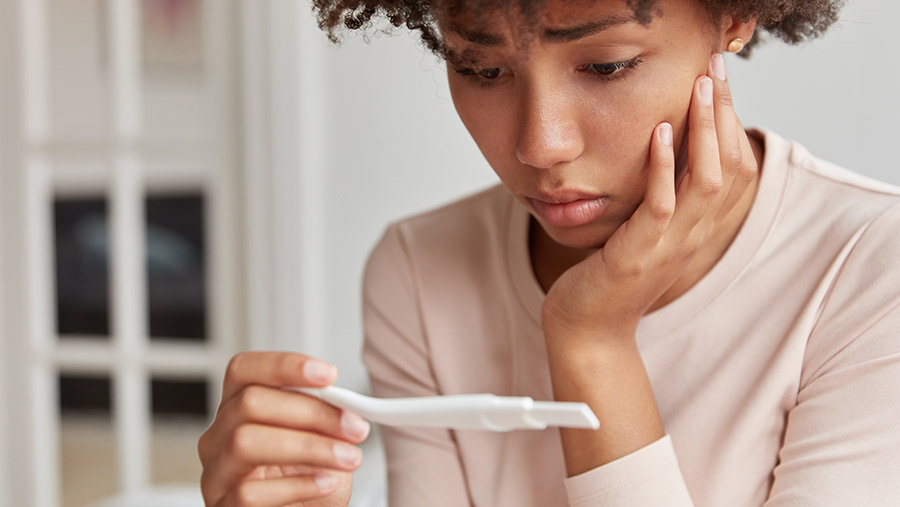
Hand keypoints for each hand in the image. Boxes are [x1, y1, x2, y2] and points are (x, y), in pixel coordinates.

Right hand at [198, 352, 369, 506]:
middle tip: (354, 427)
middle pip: (250, 403)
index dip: (284, 365)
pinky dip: (295, 486)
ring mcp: (216, 473)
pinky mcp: (223, 506)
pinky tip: (324, 483)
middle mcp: (218, 436)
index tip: (329, 375)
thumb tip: (344, 402)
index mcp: (238, 408)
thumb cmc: (304, 477)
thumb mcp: (316, 437)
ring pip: (244, 443)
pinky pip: (248, 492)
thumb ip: (320, 413)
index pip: (244, 369)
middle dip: (310, 412)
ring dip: (307, 447)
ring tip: (347, 457)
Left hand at [541, 53, 758, 340]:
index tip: (721, 83)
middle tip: (716, 70)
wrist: (588, 327)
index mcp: (699, 229)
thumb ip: (662, 198)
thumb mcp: (646, 231)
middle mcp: (694, 236)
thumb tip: (661, 152)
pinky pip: (660, 206)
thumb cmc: (612, 275)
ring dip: (704, 131)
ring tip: (700, 89)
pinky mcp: (638, 255)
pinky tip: (658, 133)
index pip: (735, 169)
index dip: (733, 124)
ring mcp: (669, 247)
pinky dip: (661, 167)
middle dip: (725, 114)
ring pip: (705, 182)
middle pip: (729, 167)